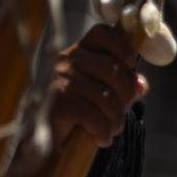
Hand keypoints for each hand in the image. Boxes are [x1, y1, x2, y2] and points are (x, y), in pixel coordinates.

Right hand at [48, 23, 148, 146]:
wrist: (35, 143)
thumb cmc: (70, 117)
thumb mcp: (97, 96)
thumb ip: (119, 86)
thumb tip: (141, 84)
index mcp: (76, 53)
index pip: (103, 33)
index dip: (123, 47)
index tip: (130, 66)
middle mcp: (66, 61)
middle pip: (113, 69)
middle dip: (125, 97)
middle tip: (119, 115)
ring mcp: (59, 80)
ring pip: (107, 97)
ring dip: (115, 120)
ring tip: (110, 130)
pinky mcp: (56, 102)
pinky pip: (94, 116)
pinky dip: (103, 132)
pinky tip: (101, 139)